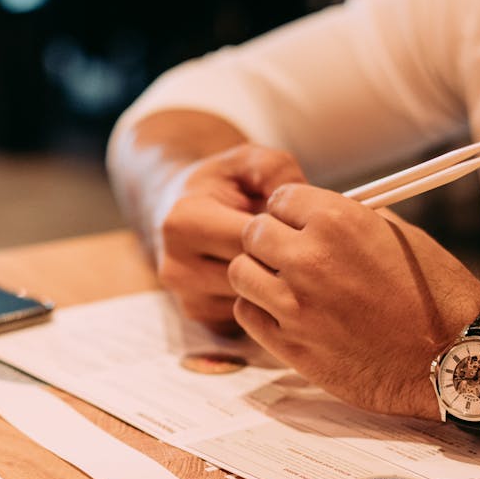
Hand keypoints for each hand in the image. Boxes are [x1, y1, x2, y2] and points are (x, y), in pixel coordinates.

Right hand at [152, 144, 304, 330]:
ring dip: (276, 282)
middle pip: (253, 275)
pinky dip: (264, 298)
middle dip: (282, 260)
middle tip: (301, 244)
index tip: (298, 223)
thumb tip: (302, 202)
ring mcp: (186, 297)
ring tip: (282, 257)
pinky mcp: (200, 317)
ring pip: (254, 299)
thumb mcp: (247, 161)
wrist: (180, 209)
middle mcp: (177, 266)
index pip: (251, 240)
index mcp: (184, 222)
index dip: (284, 232)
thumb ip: (276, 170)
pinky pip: (248, 315)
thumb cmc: (221, 184)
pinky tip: (267, 276)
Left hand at [229, 183, 479, 416]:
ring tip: (284, 283)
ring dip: (258, 274)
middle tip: (289, 255)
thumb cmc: (433, 292)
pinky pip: (247, 313)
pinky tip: (285, 311)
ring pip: (241, 273)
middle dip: (269, 240)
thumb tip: (311, 214)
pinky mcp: (290, 345)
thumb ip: (346, 220)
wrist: (453, 356)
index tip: (300, 225)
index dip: (290, 212)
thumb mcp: (395, 234)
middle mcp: (309, 259)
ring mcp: (295, 306)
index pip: (279, 199)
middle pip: (253, 233)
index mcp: (336, 221)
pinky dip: (259, 309)